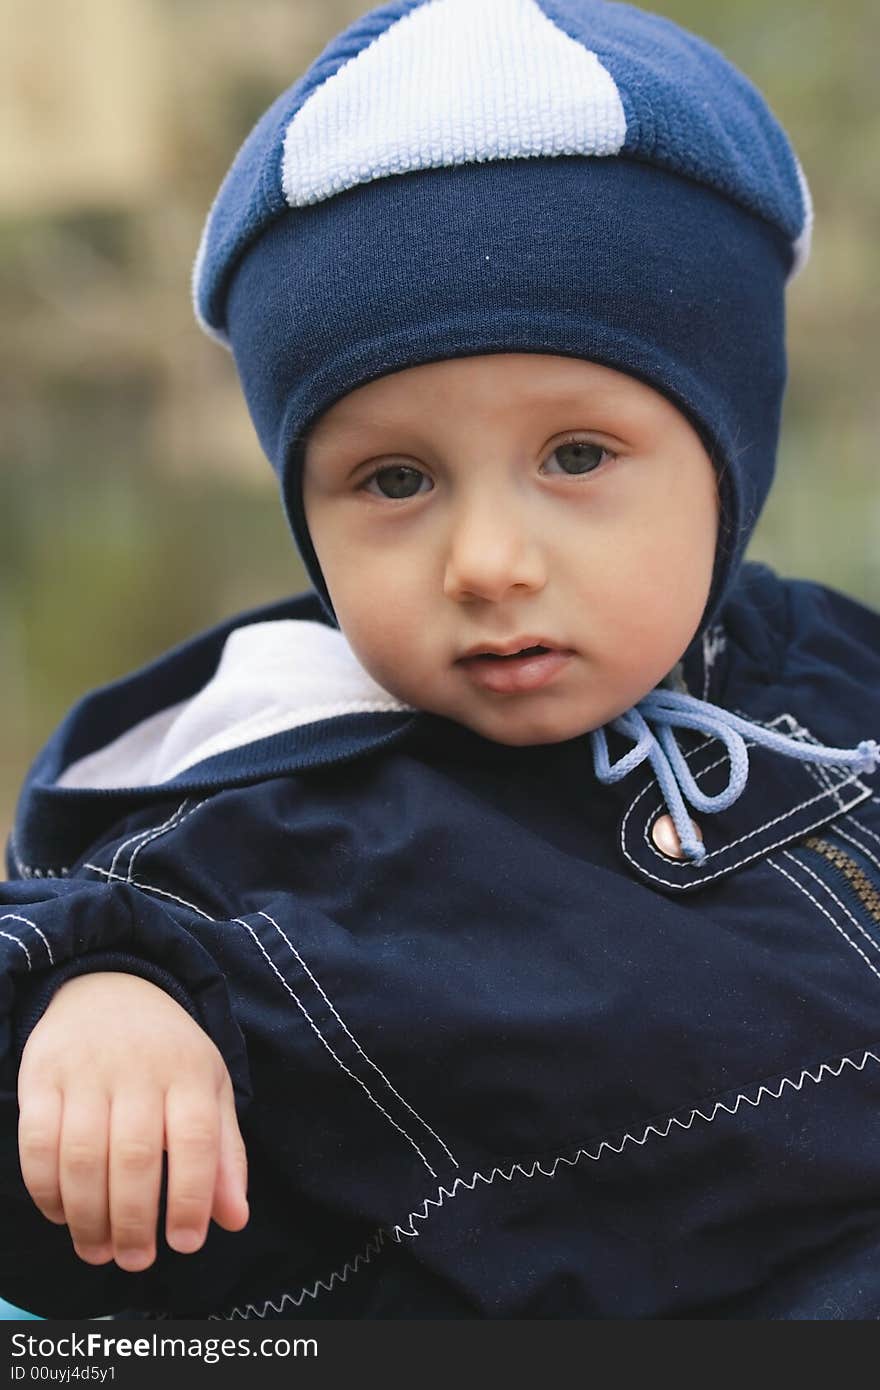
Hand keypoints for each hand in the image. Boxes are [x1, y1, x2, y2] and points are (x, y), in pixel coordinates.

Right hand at [17, 971, 248, 1270]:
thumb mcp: (209, 1087)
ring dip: (88, 1217)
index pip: (196, 1139)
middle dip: (133, 1221)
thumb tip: (235, 1220)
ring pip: (82, 1157)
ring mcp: (86, 1071)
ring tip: (99, 1252)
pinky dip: (46, 1190)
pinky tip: (62, 1215)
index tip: (185, 1243)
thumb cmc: (168, 1053)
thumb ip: (224, 1154)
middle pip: (134, 1156)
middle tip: (136, 1261)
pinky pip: (37, 1144)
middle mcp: (139, 1068)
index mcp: (189, 1071)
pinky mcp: (41, 1076)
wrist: (108, 987)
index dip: (191, 1197)